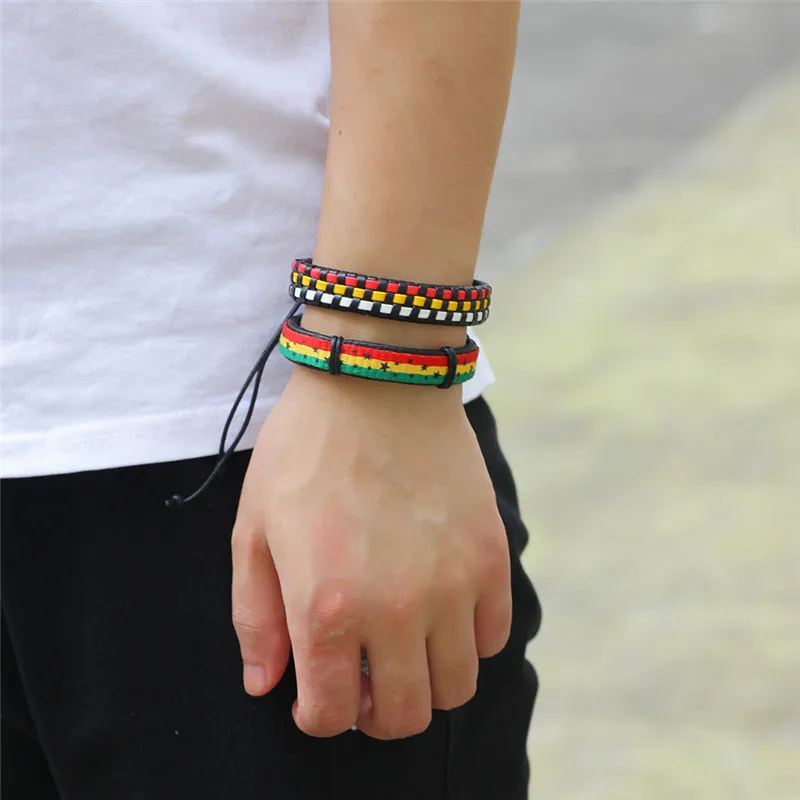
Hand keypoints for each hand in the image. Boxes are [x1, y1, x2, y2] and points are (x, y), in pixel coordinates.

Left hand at [231, 367, 511, 738]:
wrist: (377, 382)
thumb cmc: (306, 450)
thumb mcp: (254, 529)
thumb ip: (256, 616)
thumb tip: (266, 684)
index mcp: (327, 608)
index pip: (331, 715)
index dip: (320, 716)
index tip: (319, 694)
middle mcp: (396, 610)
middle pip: (404, 716)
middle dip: (375, 711)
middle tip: (364, 674)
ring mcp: (453, 585)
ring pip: (456, 688)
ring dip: (427, 680)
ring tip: (406, 643)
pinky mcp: (490, 557)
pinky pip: (495, 636)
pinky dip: (469, 639)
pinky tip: (444, 607)